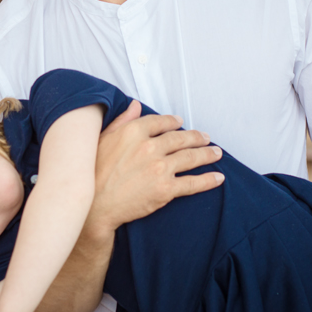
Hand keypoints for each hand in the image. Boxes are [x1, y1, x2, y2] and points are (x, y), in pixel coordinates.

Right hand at [92, 101, 223, 229]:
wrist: (95, 206)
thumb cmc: (93, 172)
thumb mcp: (104, 139)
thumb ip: (123, 121)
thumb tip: (136, 106)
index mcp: (133, 132)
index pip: (161, 122)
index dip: (173, 122)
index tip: (181, 123)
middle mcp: (149, 147)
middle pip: (180, 138)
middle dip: (196, 137)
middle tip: (206, 138)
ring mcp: (160, 168)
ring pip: (190, 157)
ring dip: (207, 154)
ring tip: (216, 152)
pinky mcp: (166, 190)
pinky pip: (193, 183)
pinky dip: (208, 180)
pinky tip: (218, 177)